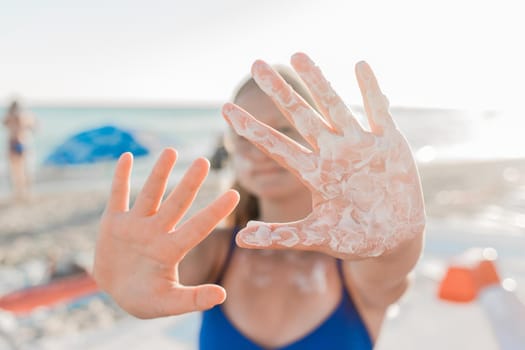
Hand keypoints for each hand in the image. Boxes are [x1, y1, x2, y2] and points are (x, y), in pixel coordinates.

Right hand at [93, 149, 238, 317]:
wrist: (115, 292)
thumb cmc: (145, 299)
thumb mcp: (168, 303)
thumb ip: (193, 300)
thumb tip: (223, 296)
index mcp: (171, 250)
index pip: (197, 227)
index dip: (214, 211)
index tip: (234, 194)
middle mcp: (157, 231)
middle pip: (176, 203)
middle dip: (189, 184)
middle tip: (204, 162)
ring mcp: (135, 224)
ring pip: (150, 194)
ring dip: (159, 173)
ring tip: (172, 150)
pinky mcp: (113, 222)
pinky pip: (117, 195)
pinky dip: (120, 177)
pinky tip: (126, 157)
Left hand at [222, 53, 424, 258]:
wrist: (393, 240)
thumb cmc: (353, 240)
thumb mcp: (315, 237)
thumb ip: (280, 236)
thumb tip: (240, 238)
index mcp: (313, 173)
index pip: (275, 145)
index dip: (251, 127)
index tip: (225, 108)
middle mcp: (332, 153)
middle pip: (300, 115)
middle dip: (278, 91)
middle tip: (256, 65)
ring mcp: (359, 146)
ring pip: (334, 105)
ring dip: (317, 80)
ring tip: (297, 55)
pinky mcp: (388, 144)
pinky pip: (378, 111)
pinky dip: (371, 89)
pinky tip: (360, 65)